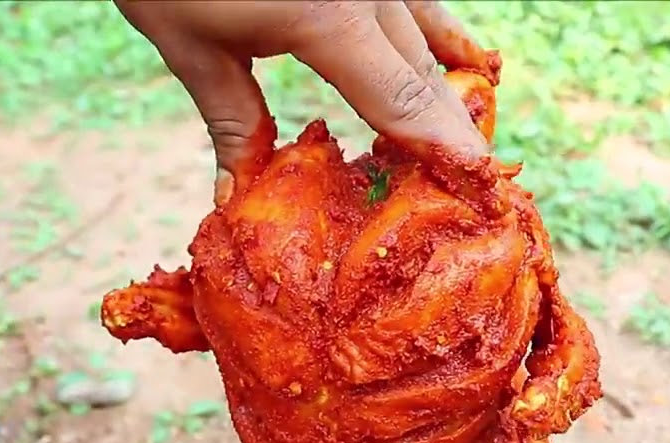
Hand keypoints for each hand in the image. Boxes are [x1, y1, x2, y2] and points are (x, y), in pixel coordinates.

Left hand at [113, 1, 491, 190]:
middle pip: (423, 73)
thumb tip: (237, 195)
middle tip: (478, 184)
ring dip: (448, 88)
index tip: (478, 185)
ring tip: (470, 137)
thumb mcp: (191, 47)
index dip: (443, 148)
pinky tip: (468, 58)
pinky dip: (441, 34)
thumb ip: (232, 120)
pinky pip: (417, 1)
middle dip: (451, 131)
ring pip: (426, 35)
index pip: (401, 100)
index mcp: (327, 19)